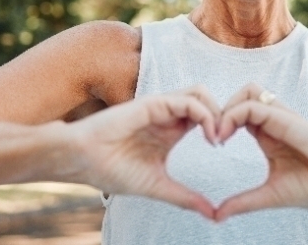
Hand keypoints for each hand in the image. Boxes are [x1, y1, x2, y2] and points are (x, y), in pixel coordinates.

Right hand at [65, 85, 220, 218]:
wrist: (82, 161)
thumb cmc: (112, 170)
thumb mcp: (158, 186)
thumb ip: (185, 197)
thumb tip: (212, 214)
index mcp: (171, 130)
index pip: (205, 117)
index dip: (221, 128)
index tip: (224, 151)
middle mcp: (168, 115)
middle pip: (208, 101)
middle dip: (224, 116)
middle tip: (225, 140)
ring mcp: (161, 107)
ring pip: (200, 94)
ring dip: (216, 112)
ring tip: (217, 138)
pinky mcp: (153, 104)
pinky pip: (188, 100)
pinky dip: (204, 114)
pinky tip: (208, 135)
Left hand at [215, 84, 307, 221]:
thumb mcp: (271, 195)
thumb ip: (244, 202)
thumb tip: (216, 215)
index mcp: (268, 135)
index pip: (238, 114)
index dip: (220, 123)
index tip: (212, 144)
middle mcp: (273, 122)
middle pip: (240, 96)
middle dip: (219, 110)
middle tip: (211, 137)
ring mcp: (281, 117)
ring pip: (246, 91)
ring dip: (227, 107)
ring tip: (218, 135)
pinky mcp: (286, 118)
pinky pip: (254, 104)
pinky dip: (234, 114)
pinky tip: (225, 135)